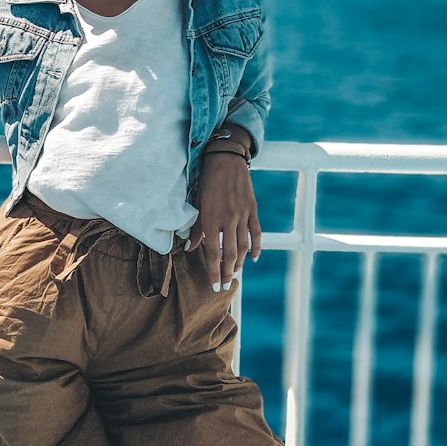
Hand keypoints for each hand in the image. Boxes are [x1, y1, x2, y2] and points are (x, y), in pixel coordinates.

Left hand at [187, 152, 260, 288]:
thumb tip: (190, 248)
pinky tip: (254, 258)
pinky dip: (256, 247)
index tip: (215, 286)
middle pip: (230, 254)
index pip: (213, 253)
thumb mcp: (197, 204)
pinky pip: (256, 233)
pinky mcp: (252, 209)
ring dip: (240, 263)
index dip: (214, 272)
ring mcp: (242, 215)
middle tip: (226, 286)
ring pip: (243, 246)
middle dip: (228, 273)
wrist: (225, 159)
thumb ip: (195, 228)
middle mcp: (228, 219)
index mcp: (211, 219)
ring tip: (236, 274)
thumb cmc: (207, 181)